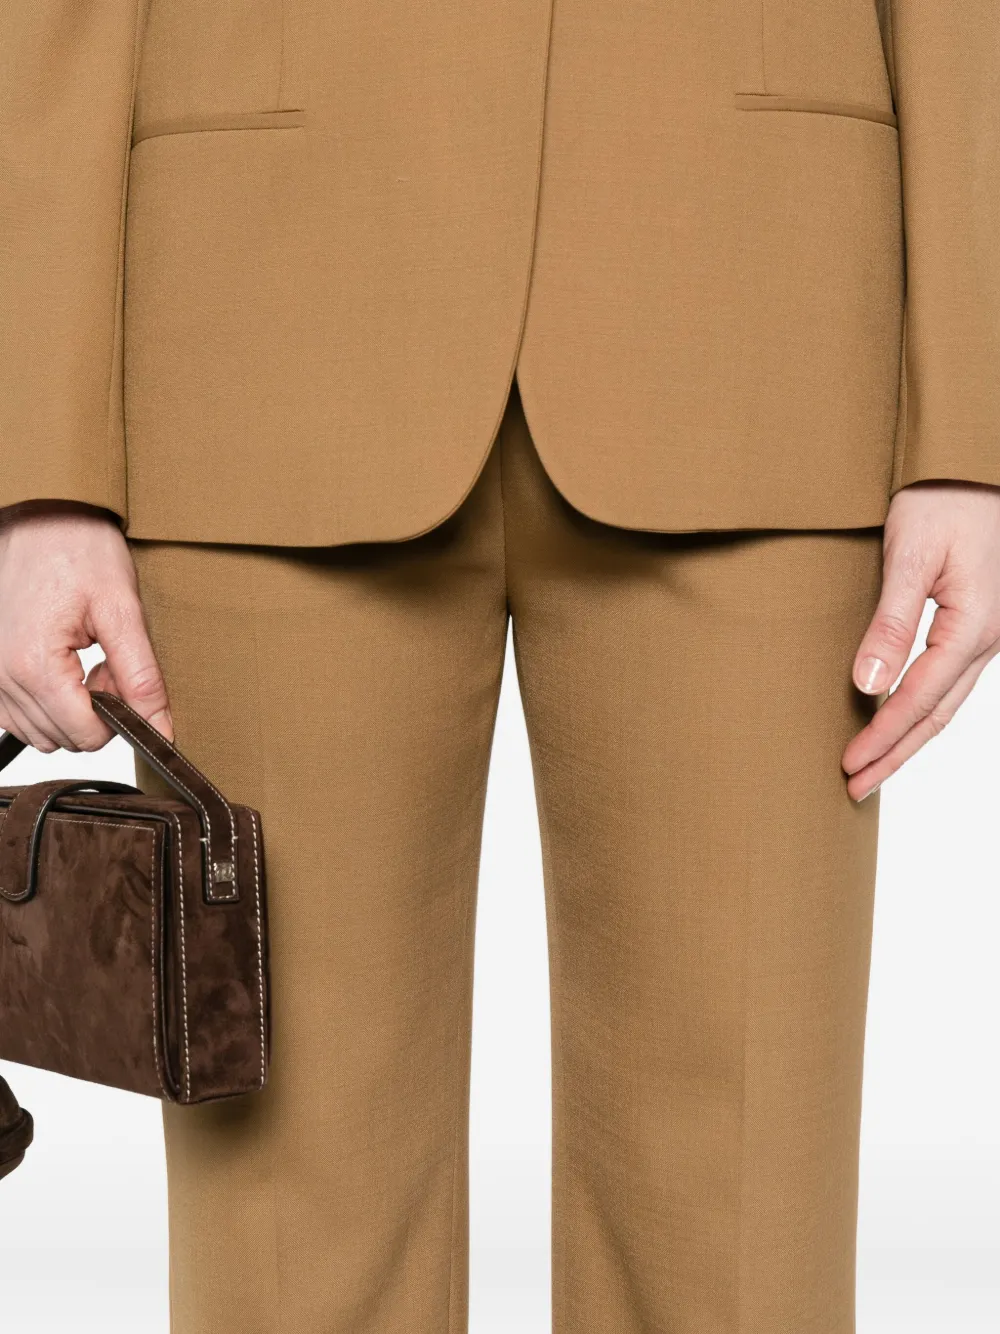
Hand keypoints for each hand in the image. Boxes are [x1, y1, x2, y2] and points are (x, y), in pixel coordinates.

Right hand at [0, 503, 171, 752]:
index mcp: (35, 666)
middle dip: (96, 711)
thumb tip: (159, 727)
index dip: (118, 716)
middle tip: (109, 664)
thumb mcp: (123, 610)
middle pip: (64, 737)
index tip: (124, 678)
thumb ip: (142, 677)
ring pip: (40, 731)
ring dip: (71, 709)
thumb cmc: (79, 549)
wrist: (43, 517)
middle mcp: (2, 676)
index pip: (86, 735)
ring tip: (87, 661)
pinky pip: (17, 715)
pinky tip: (63, 665)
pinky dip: (46, 701)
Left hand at [842, 481, 999, 800]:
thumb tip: (867, 684)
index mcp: (973, 625)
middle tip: (854, 788)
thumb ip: (890, 621)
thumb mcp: (910, 554)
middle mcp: (987, 637)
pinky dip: (921, 710)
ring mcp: (987, 632)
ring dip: (908, 739)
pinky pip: (949, 680)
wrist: (972, 464)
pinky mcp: (977, 623)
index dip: (882, 736)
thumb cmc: (943, 498)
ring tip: (871, 770)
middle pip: (937, 715)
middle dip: (895, 755)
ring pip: (947, 702)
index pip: (919, 699)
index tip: (847, 765)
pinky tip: (897, 721)